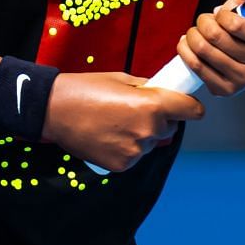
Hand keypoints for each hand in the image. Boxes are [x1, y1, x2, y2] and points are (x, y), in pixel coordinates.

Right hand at [40, 71, 204, 172]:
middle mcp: (148, 131)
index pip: (191, 110)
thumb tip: (162, 93)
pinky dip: (127, 147)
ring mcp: (135, 151)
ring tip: (116, 123)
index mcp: (152, 105)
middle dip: (161, 119)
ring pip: (151, 142)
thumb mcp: (121, 79)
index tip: (188, 106)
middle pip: (171, 128)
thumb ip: (147, 89)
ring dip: (142, 134)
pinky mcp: (122, 165)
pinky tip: (108, 136)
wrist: (53, 110)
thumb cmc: (86, 89)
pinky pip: (135, 155)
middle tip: (137, 110)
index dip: (190, 107)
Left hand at [175, 0, 244, 96]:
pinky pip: (196, 68)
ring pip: (203, 51)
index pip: (235, 25)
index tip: (221, 13)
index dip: (222, 15)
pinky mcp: (227, 89)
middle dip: (204, 22)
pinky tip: (190, 43)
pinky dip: (186, 51)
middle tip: (206, 20)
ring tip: (198, 30)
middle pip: (216, 38)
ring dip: (193, 34)